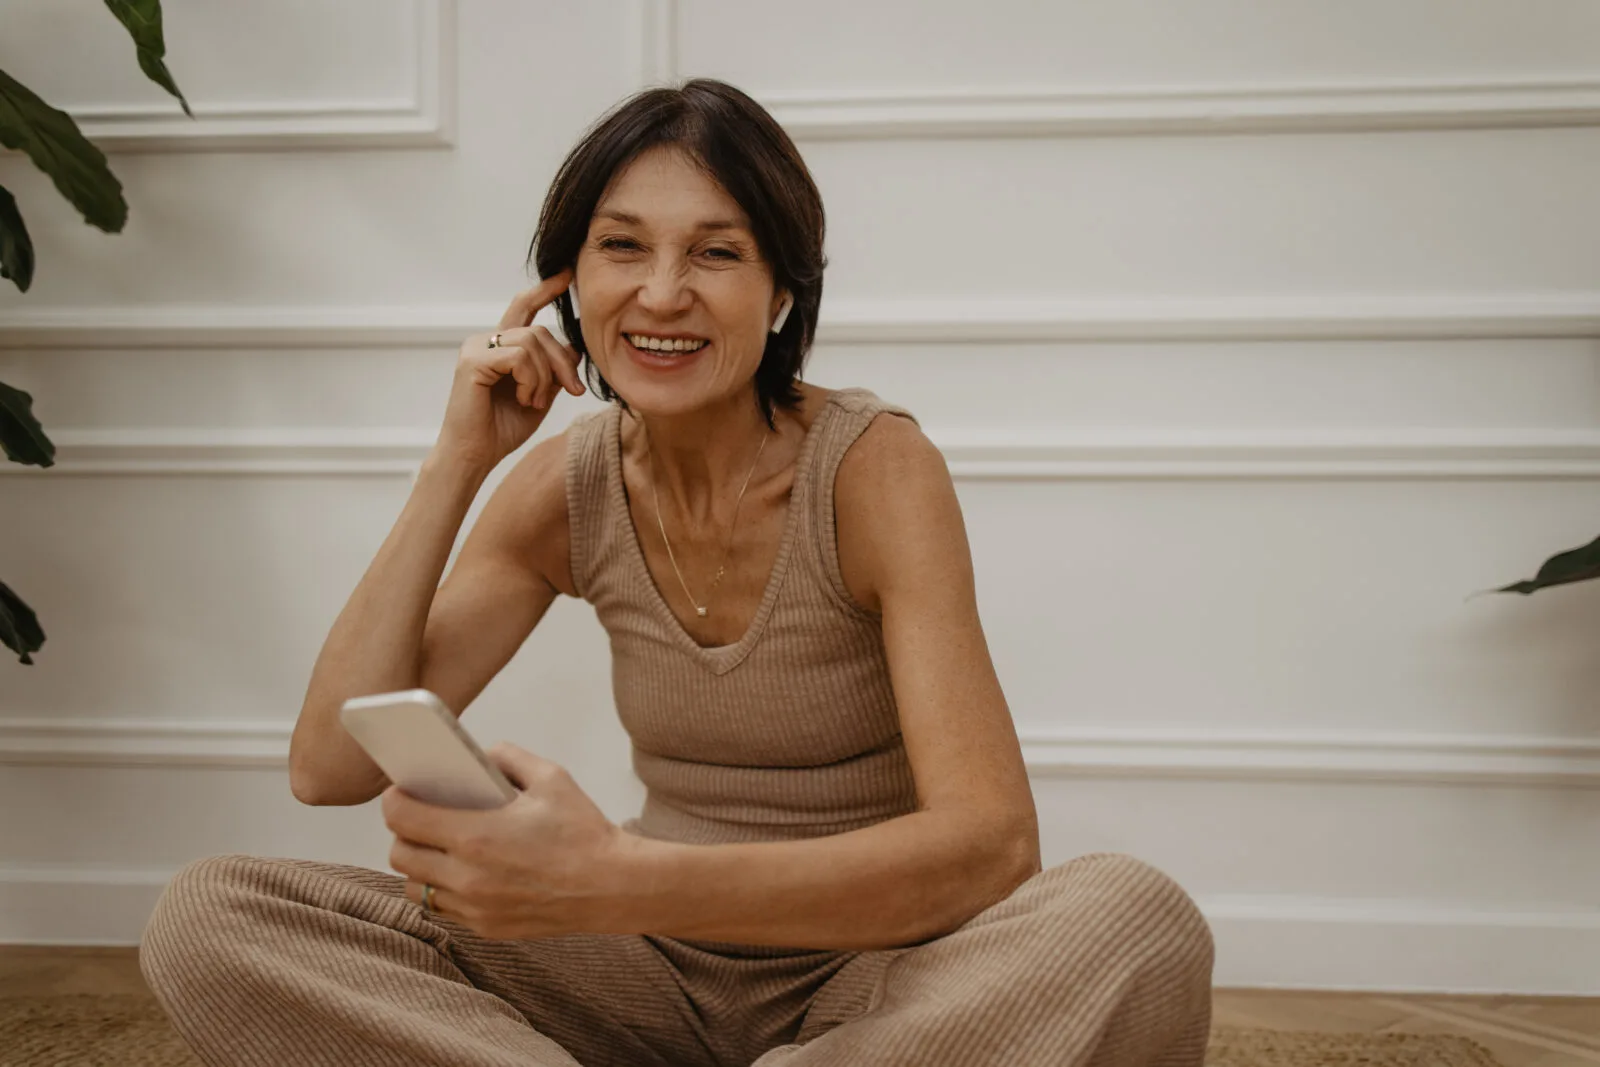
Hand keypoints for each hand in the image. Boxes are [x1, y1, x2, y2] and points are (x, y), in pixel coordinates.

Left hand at [382, 741, 625, 938]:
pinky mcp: (486, 927)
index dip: (394, 800)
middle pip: (400, 856)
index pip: (403, 818)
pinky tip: (465, 871)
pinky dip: (444, 888)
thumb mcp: (551, 777)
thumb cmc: (584, 832)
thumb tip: (479, 757)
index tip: (400, 790)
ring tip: (439, 848)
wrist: (613, 886)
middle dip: (403, 832)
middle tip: (420, 817)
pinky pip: (444, 908)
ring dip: (419, 866)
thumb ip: (508, 757)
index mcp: (477, 835)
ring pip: (415, 888)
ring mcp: (474, 907)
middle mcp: (467, 876)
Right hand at [434, 269, 585, 474]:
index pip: (523, 308)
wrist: (475, 455)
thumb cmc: (502, 430)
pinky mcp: (472, 361)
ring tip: (536, 401)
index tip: (565, 275)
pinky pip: (518, 356)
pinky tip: (525, 400)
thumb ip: (553, 372)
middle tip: (572, 390)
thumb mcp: (539, 396)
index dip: (544, 290)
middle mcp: (485, 341)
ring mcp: (476, 348)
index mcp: (500, 346)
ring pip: (532, 342)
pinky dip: (531, 380)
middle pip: (540, 331)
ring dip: (545, 376)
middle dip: (563, 361)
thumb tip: (575, 348)